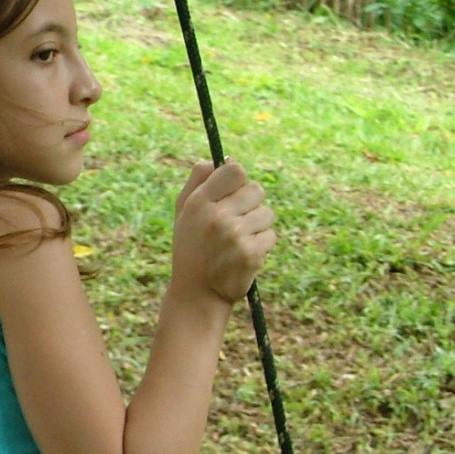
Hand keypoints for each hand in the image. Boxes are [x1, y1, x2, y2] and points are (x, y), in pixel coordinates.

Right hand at [169, 159, 275, 304]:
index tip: (233, 195)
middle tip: (233, 225)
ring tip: (237, 243)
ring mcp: (234, 235)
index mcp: (199, 202)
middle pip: (256, 190)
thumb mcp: (183, 213)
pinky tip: (244, 256)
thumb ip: (197, 182)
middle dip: (250, 205)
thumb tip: (221, 159)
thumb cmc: (191, 249)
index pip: (235, 170)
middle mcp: (216, 216)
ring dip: (257, 227)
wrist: (196, 294)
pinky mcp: (251, 254)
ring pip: (267, 214)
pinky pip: (271, 236)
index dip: (238, 181)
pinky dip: (262, 246)